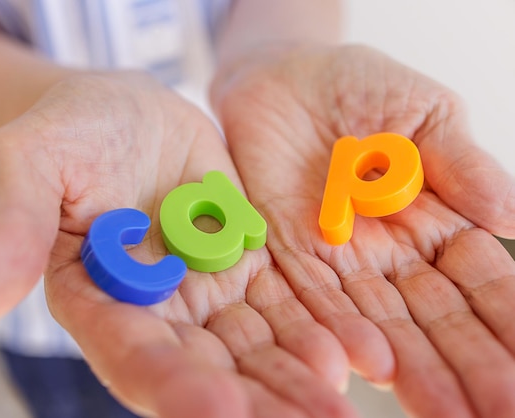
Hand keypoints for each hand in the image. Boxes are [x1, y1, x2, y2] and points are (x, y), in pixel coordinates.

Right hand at [0, 72, 356, 417]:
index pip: (134, 355)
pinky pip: (287, 303)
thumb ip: (3, 232)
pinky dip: (319, 327)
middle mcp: (158, 309)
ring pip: (256, 345)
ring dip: (297, 375)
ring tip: (342, 400)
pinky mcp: (249, 263)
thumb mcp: (26, 163)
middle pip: (208, 366)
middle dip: (257, 400)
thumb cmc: (66, 132)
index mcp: (97, 301)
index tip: (218, 410)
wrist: (126, 110)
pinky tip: (358, 350)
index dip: (173, 385)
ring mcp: (208, 290)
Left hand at [212, 45, 514, 416]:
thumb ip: (461, 163)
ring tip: (445, 412)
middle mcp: (389, 255)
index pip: (479, 284)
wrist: (281, 78)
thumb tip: (511, 214)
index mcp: (436, 222)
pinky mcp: (287, 256)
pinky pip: (314, 300)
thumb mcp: (422, 113)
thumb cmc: (358, 87)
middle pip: (434, 319)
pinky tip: (369, 365)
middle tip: (497, 414)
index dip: (505, 324)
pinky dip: (340, 332)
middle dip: (468, 366)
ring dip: (413, 368)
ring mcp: (339, 261)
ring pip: (380, 324)